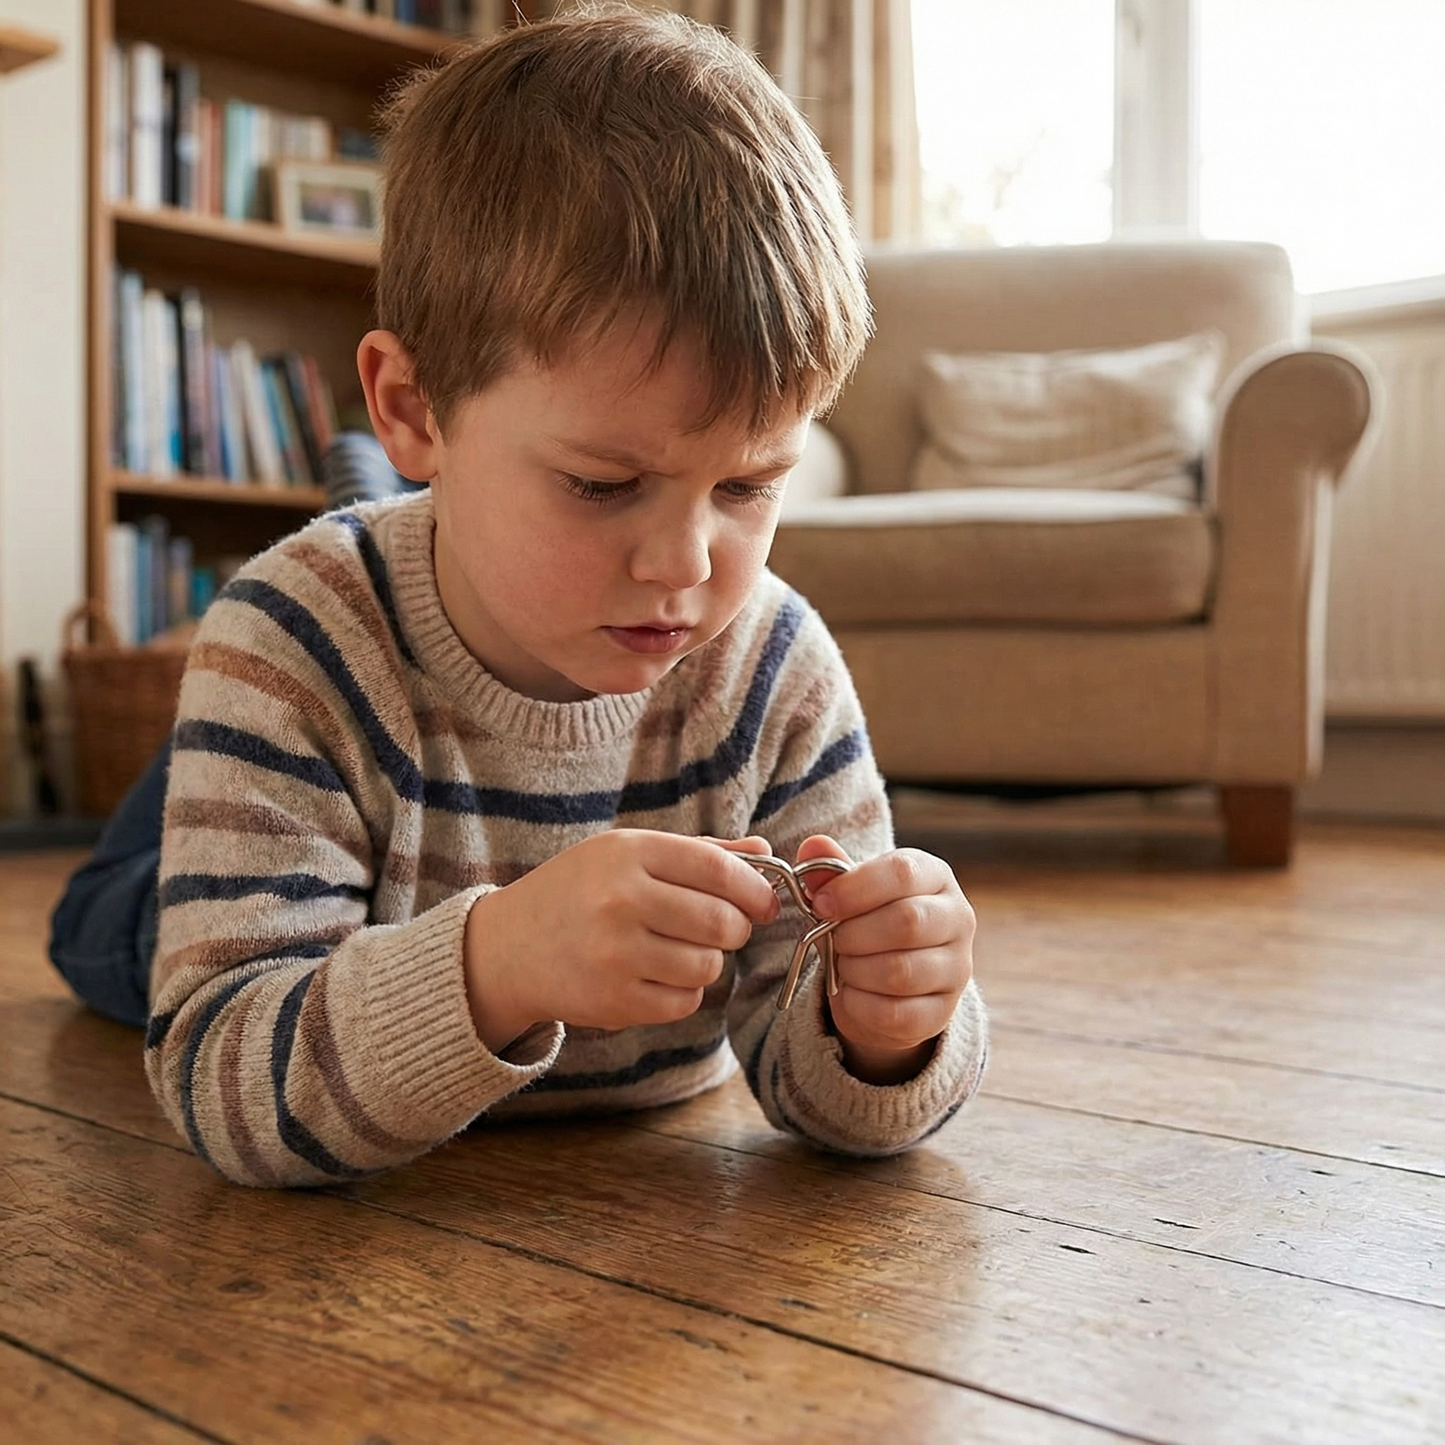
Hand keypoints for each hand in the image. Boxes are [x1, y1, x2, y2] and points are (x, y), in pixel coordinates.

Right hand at [461, 829, 779, 1051]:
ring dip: (706, 961)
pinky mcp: (612, 1001)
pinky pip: (684, 1002)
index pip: (716, 868)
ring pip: (708, 965)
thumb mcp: (627, 855)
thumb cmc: (579, 892)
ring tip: (676, 950)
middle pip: (721, 921)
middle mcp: (620, 900)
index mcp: (627, 854)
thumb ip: (698, 852)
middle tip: (718, 927)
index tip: (764, 900)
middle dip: (734, 928)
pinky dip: (683, 992)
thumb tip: (765, 851)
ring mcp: (615, 954)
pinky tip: (656, 976)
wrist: (507, 948)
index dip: (753, 887)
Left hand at [796, 836, 974, 1085]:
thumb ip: (831, 871)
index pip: (903, 872)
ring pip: (900, 972)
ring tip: (844, 963)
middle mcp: (958, 919)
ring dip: (855, 969)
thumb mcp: (851, 892)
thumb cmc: (869, 923)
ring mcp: (956, 968)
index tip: (820, 903)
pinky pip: (894, 1013)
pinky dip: (859, 1004)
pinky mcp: (941, 1013)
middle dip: (854, 933)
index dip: (855, 888)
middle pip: (906, 923)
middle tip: (834, 938)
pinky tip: (851, 992)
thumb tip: (813, 845)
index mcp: (936, 877)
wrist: (887, 984)